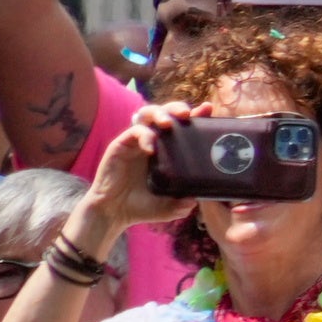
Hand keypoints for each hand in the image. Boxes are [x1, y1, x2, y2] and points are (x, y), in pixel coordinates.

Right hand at [81, 106, 191, 237]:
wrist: (113, 213)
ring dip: (160, 114)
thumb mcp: (168, 207)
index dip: (195, 115)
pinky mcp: (120, 146)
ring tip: (169, 124)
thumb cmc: (142, 206)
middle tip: (187, 114)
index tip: (208, 109)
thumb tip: (195, 201)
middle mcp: (153, 141)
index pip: (183, 125)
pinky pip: (134, 132)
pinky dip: (144, 136)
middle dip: (177, 108)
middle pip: (166, 112)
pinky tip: (151, 148)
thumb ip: (182, 204)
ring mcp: (136, 142)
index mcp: (169, 149)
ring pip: (148, 114)